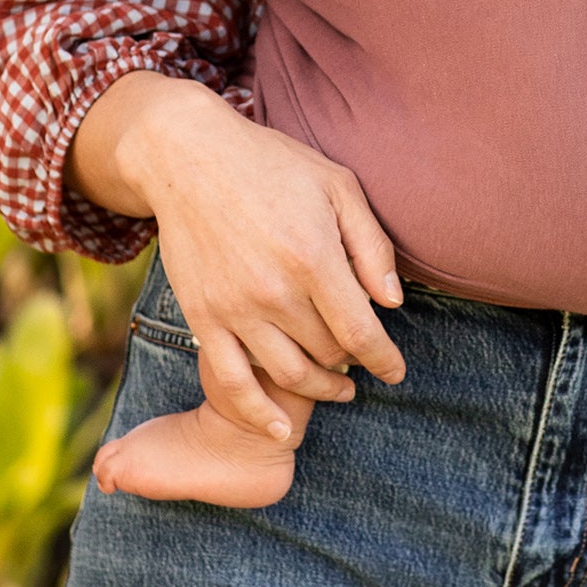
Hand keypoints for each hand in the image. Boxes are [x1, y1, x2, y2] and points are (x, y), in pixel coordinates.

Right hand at [68, 73, 406, 438]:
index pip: (360, 331)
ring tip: (336, 385)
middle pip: (328, 353)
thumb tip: (393, 303)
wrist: (190, 158)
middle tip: (359, 355)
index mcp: (313, 257)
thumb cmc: (274, 165)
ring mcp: (234, 309)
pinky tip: (279, 428)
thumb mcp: (338, 186)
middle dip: (352, 361)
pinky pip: (231, 383)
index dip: (385, 359)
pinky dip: (257, 413)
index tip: (396, 371)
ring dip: (319, 387)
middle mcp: (274, 291)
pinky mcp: (203, 317)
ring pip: (288, 374)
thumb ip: (371, 245)